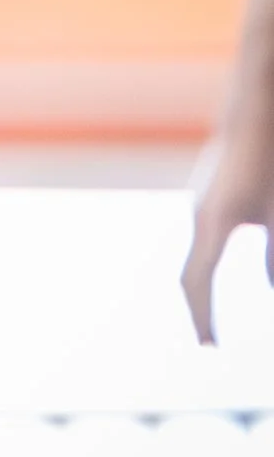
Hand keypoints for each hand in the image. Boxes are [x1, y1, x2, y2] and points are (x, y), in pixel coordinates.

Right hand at [183, 131, 273, 344]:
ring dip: (202, 287)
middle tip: (208, 341)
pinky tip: (218, 271)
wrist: (254, 109)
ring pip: (195, 256)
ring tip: (210, 314)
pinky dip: (208, 265)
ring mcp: (200, 205)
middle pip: (190, 275)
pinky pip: (203, 240)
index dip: (203, 317)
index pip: (199, 283)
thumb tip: (271, 288)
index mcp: (213, 225)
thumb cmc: (269, 158)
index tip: (210, 346)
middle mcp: (198, 217)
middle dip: (198, 309)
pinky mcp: (208, 196)